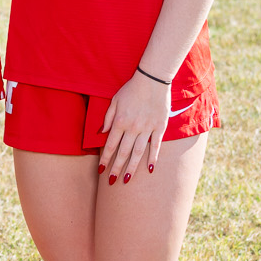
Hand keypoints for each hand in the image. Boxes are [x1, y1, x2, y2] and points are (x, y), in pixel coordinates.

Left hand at [98, 70, 168, 184]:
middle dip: (116, 168)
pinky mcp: (160, 127)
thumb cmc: (131, 90)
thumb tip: (101, 133)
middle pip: (123, 152)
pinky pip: (156, 146)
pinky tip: (149, 169)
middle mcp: (132, 127)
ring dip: (132, 167)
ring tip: (127, 180)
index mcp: (120, 121)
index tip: (100, 170)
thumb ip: (107, 118)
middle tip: (111, 181)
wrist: (152, 80)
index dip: (105, 158)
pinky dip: (153, 158)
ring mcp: (147, 128)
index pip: (110, 145)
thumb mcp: (114, 101)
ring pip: (138, 152)